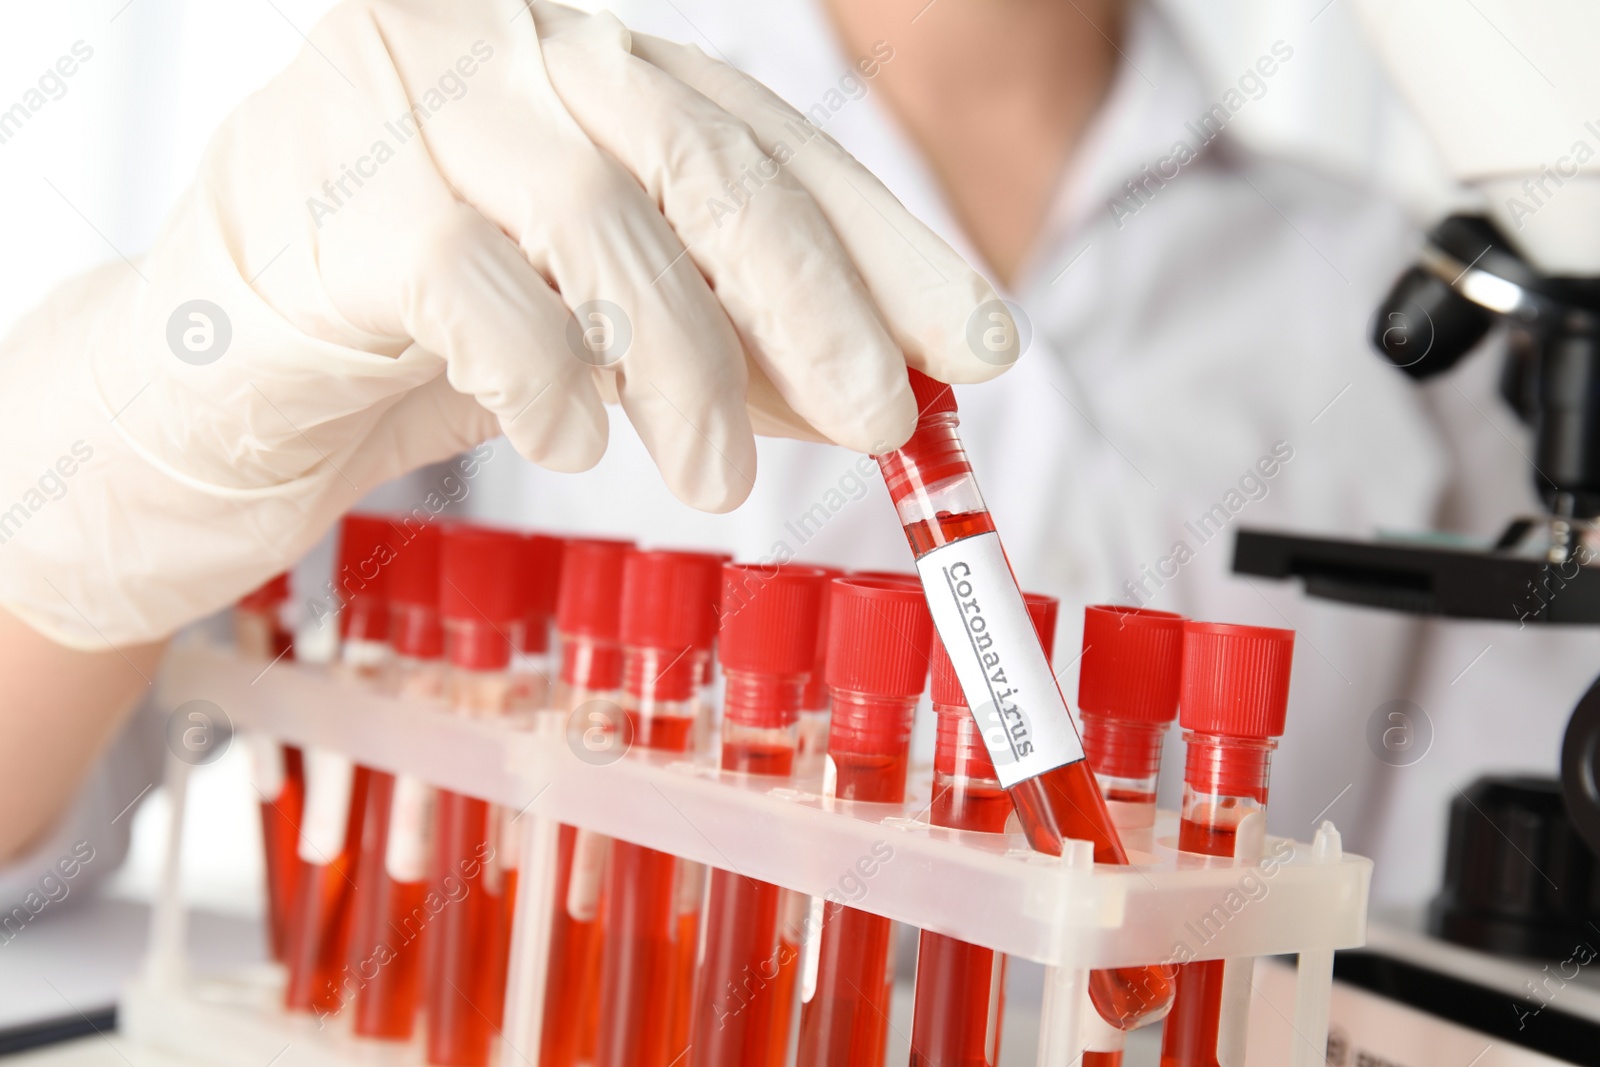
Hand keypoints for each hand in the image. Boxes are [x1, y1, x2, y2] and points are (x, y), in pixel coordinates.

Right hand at [0, 0, 1009, 649]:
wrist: (210, 385)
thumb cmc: (415, 344)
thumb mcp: (602, 334)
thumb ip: (734, 343)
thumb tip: (887, 393)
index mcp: (585, 65)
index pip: (769, 142)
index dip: (890, 246)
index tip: (983, 346)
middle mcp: (505, 48)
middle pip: (707, 159)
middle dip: (818, 306)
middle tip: (887, 423)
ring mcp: (408, 105)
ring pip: (608, 226)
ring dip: (689, 375)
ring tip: (714, 482)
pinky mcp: (330, 196)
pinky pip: (487, 298)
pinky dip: (554, 386)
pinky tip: (571, 439)